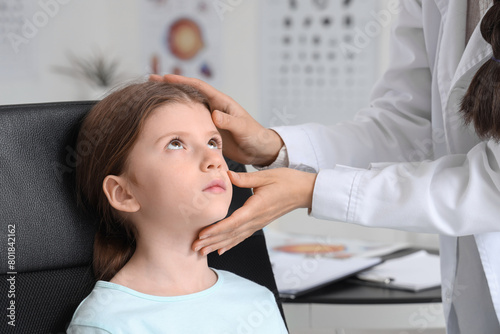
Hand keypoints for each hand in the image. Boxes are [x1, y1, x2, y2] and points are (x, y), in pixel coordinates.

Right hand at [150, 74, 282, 165]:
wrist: (259, 150)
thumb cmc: (254, 136)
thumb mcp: (243, 128)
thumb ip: (229, 121)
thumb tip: (214, 114)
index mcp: (221, 102)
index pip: (199, 87)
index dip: (182, 81)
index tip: (165, 77)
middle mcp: (213, 108)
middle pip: (188, 94)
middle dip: (170, 87)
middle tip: (150, 80)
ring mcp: (209, 119)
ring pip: (187, 108)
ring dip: (171, 103)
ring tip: (152, 97)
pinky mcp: (208, 132)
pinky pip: (190, 123)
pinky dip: (177, 120)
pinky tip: (165, 122)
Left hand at [192, 168, 316, 255]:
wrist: (304, 191)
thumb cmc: (287, 181)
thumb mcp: (266, 176)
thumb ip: (245, 178)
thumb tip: (226, 174)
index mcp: (256, 208)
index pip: (233, 222)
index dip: (216, 230)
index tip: (202, 234)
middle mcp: (256, 219)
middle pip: (230, 234)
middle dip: (211, 241)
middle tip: (194, 247)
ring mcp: (258, 223)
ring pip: (235, 237)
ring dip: (218, 245)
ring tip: (202, 252)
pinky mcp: (259, 223)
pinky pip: (242, 236)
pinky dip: (230, 244)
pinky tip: (221, 249)